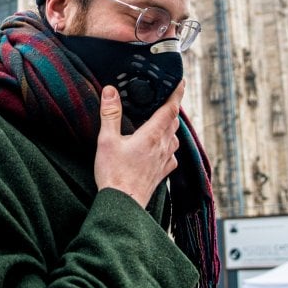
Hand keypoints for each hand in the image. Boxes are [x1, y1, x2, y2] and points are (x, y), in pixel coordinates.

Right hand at [94, 81, 183, 207]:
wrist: (123, 204)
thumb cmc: (114, 174)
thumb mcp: (106, 140)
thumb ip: (110, 114)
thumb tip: (110, 91)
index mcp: (151, 135)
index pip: (170, 109)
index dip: (176, 93)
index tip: (180, 82)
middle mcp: (162, 146)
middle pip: (173, 122)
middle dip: (170, 109)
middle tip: (164, 100)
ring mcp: (164, 160)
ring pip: (174, 138)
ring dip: (169, 127)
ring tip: (160, 122)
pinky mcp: (162, 172)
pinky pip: (171, 155)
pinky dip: (168, 147)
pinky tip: (160, 149)